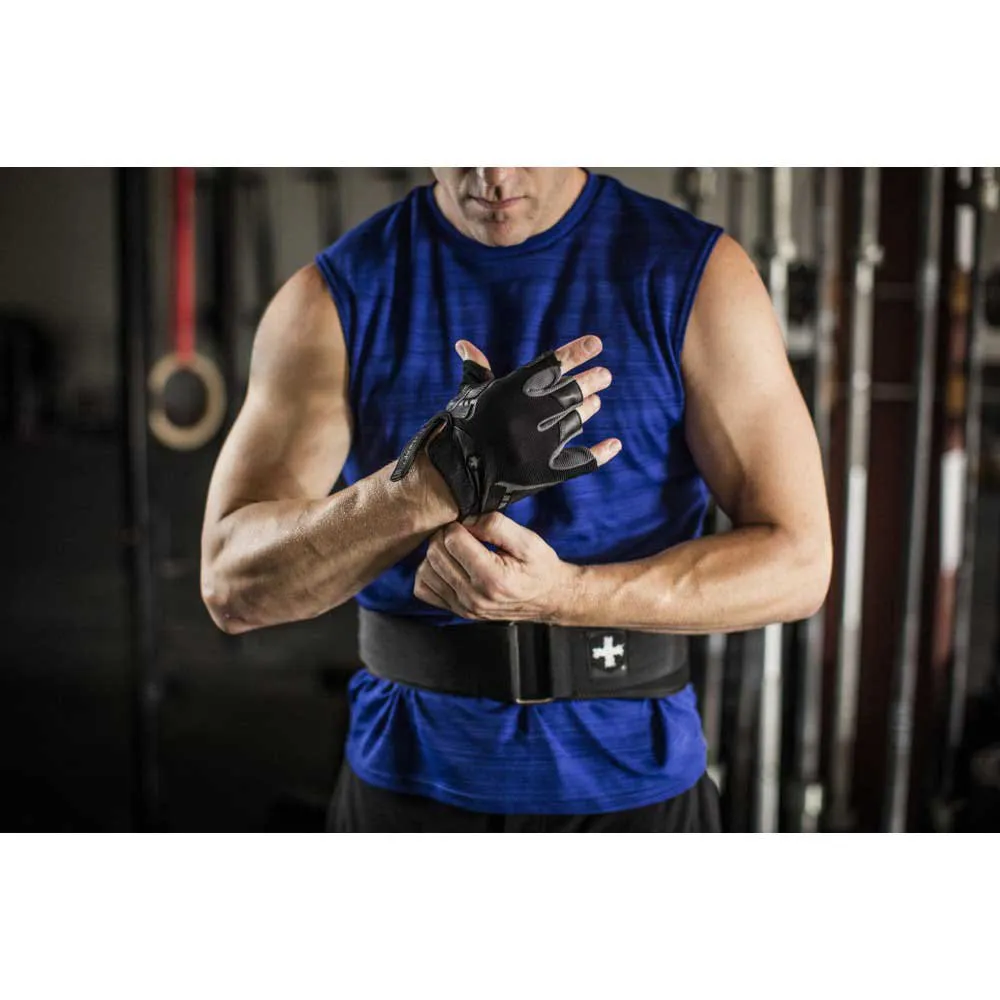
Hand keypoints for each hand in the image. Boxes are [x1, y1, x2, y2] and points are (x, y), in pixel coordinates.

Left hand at [414, 512, 578, 622]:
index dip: (459, 525)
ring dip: (436, 553)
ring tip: (455, 549)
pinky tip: (447, 565)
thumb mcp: (528, 540)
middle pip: (435, 554)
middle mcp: (474, 596)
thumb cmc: (540, 568)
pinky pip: (423, 589)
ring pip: (425, 570)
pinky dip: (429, 573)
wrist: (547, 598)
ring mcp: (463, 607)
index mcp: (493, 578)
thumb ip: (496, 525)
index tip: (471, 526)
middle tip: (462, 533)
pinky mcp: (457, 611)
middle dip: (445, 536)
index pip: (453, 540)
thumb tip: (465, 520)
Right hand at [454, 336, 621, 467]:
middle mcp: (530, 414)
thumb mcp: (468, 396)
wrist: (452, 476)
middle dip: (591, 381)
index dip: (577, 352)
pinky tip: (614, 444)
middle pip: (571, 391)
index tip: (596, 344)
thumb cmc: (459, 430)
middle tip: (604, 376)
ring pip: (576, 420)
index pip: (552, 364)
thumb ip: (477, 369)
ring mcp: (540, 444)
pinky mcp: (546, 471)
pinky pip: (583, 460)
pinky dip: (601, 453)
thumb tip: (465, 344)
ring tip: (595, 403)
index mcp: (512, 390)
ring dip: (588, 409)